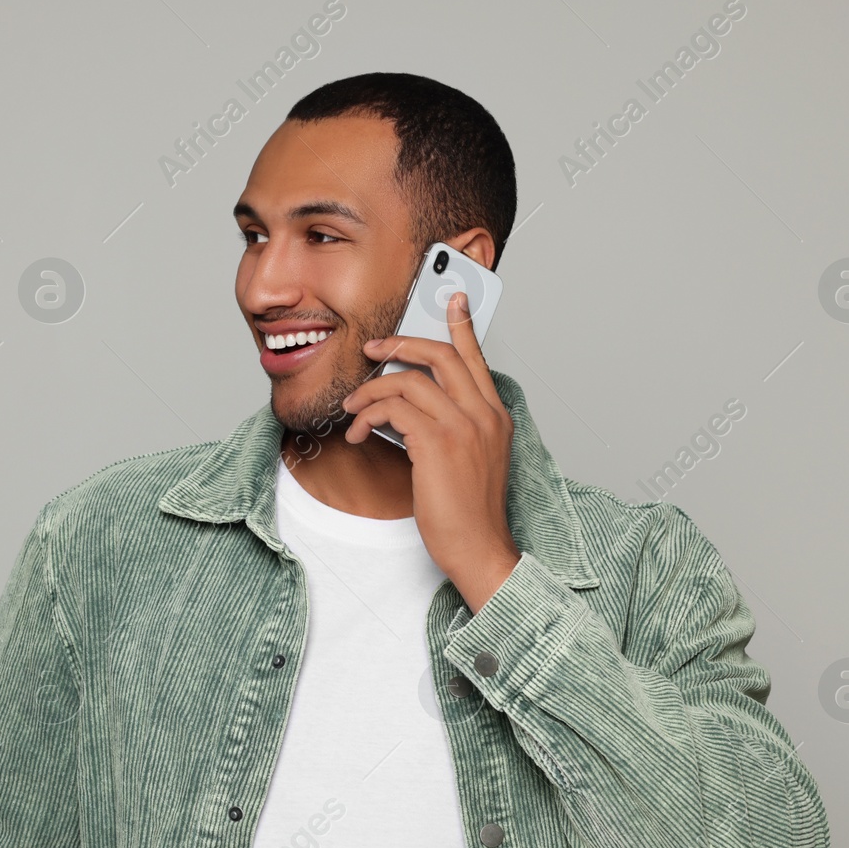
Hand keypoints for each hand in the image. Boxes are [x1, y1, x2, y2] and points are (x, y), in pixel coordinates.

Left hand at [340, 291, 520, 613]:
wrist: (479, 549)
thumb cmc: (470, 513)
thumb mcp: (471, 462)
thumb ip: (453, 428)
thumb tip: (409, 408)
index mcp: (494, 416)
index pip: (477, 358)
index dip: (462, 324)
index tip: (451, 298)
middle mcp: (484, 414)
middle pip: (441, 355)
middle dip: (401, 342)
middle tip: (372, 348)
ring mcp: (463, 427)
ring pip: (409, 380)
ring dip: (372, 390)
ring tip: (354, 409)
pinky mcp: (438, 443)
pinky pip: (394, 409)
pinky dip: (369, 415)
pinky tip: (359, 433)